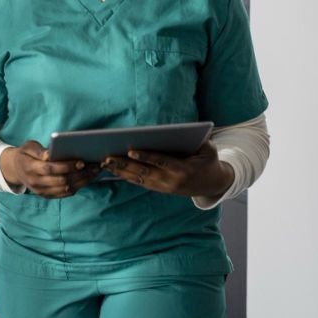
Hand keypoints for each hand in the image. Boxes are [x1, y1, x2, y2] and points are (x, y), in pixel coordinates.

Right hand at [0, 140, 98, 197]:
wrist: (16, 169)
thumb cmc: (26, 154)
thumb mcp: (28, 147)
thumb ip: (39, 150)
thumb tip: (51, 154)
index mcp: (29, 168)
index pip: (50, 169)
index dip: (66, 166)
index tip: (81, 162)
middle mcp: (35, 182)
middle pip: (61, 181)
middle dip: (80, 174)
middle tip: (94, 166)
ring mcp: (41, 191)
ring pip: (66, 189)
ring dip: (83, 181)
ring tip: (94, 172)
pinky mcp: (47, 196)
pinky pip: (65, 194)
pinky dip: (78, 186)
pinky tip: (87, 178)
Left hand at [101, 142, 233, 196]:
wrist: (213, 184)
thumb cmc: (209, 161)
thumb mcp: (208, 149)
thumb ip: (198, 140)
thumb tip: (182, 128)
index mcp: (183, 169)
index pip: (161, 161)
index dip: (146, 156)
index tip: (130, 150)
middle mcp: (171, 180)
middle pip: (144, 172)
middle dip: (124, 164)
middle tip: (107, 157)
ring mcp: (164, 187)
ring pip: (138, 179)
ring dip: (120, 171)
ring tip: (104, 163)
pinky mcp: (159, 189)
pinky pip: (140, 182)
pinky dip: (125, 176)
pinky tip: (112, 170)